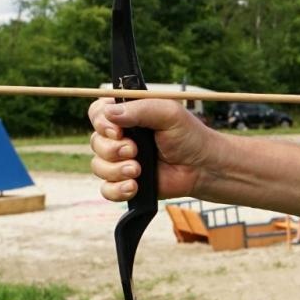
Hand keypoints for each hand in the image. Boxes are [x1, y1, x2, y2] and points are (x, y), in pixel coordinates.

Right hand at [89, 97, 212, 202]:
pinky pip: (106, 189)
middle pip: (96, 141)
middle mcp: (121, 137)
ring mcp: (122, 161)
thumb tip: (109, 113)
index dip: (100, 122)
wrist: (203, 168)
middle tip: (134, 151)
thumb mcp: (169, 114)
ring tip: (138, 170)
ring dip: (115, 170)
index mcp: (129, 115)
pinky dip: (116, 189)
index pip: (97, 113)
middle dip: (112, 149)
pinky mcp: (126, 182)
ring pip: (98, 166)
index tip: (117, 131)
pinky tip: (134, 186)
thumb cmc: (189, 136)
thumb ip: (140, 109)